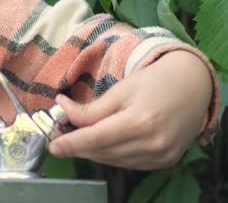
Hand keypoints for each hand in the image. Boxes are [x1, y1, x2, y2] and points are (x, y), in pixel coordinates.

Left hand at [48, 50, 211, 169]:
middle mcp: (152, 143)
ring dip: (92, 151)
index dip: (71, 143)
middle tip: (59, 137)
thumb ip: (92, 108)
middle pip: (103, 152)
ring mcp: (160, 155)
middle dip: (78, 146)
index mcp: (140, 121)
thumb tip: (62, 111)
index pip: (96, 138)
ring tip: (77, 138)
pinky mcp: (164, 161)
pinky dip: (110, 155)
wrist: (193, 88)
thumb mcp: (120, 89)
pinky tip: (101, 143)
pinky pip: (128, 163)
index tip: (53, 145)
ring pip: (113, 160)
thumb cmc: (155, 82)